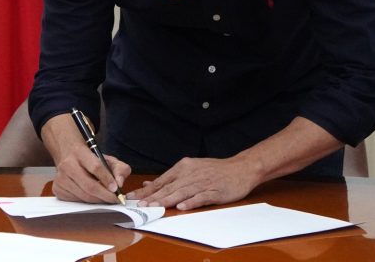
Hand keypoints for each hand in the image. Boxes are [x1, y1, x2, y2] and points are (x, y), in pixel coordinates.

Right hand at [52, 144, 130, 203]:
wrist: (67, 153)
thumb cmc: (89, 157)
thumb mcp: (107, 158)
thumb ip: (119, 168)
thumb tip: (120, 183)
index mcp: (80, 153)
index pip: (95, 167)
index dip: (107, 179)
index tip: (116, 189)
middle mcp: (67, 165)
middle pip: (89, 185)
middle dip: (104, 195)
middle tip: (115, 199)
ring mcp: (60, 178)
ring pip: (83, 196)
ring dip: (98, 200)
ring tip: (106, 199)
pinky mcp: (57, 189)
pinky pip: (76, 201)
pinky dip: (87, 202)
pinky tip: (93, 197)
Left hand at [126, 157, 256, 210]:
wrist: (240, 168)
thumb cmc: (214, 170)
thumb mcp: (191, 169)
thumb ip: (170, 178)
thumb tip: (149, 183)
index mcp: (184, 167)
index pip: (162, 180)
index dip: (147, 189)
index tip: (133, 197)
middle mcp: (191, 173)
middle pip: (169, 187)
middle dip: (153, 197)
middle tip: (140, 205)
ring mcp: (203, 182)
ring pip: (182, 192)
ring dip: (167, 200)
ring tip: (154, 207)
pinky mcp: (214, 191)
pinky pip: (201, 197)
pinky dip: (191, 202)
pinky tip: (182, 207)